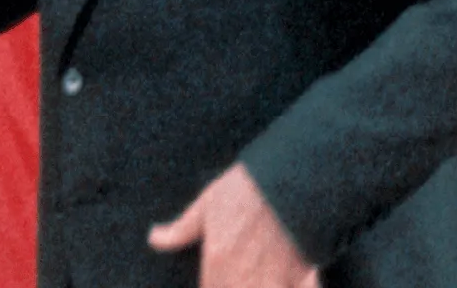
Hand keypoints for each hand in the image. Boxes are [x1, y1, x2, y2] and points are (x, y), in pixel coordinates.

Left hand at [149, 163, 318, 287]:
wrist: (285, 180)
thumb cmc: (243, 190)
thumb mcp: (205, 206)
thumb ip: (179, 231)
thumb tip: (154, 239)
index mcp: (218, 262)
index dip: (213, 286)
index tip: (215, 281)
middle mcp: (243, 278)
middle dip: (235, 286)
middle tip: (238, 275)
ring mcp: (273, 281)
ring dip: (259, 287)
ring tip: (259, 279)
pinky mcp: (301, 280)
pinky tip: (283, 282)